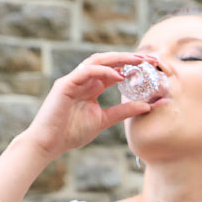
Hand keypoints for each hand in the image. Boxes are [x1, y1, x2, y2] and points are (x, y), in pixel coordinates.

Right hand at [20, 52, 153, 160]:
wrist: (49, 143)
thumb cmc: (72, 132)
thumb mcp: (104, 120)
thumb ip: (123, 111)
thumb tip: (148, 106)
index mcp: (92, 87)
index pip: (115, 70)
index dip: (132, 66)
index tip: (152, 66)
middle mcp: (83, 80)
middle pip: (108, 61)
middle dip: (129, 57)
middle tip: (150, 58)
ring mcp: (73, 80)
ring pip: (97, 61)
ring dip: (118, 59)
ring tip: (137, 61)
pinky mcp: (65, 84)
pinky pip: (86, 71)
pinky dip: (103, 71)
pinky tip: (119, 76)